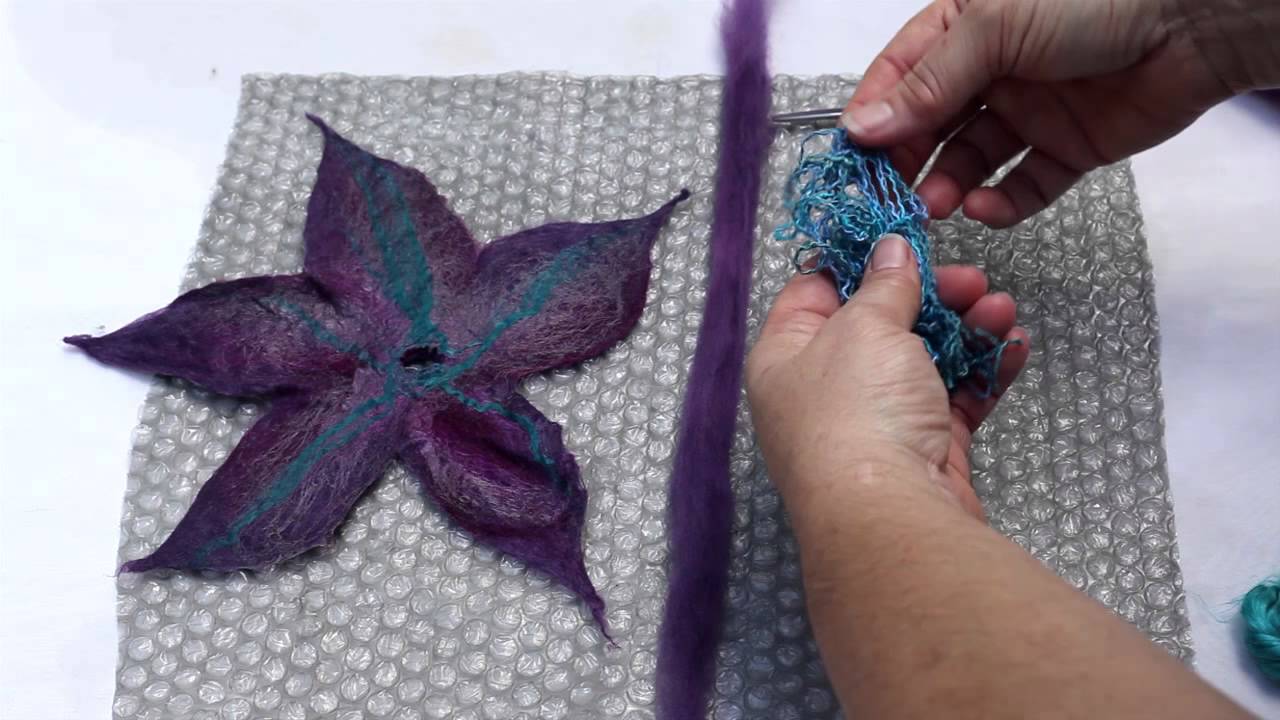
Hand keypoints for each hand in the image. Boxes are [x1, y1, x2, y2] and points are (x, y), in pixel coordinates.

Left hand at [746, 235, 1028, 519]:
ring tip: (1002, 309)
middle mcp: (824, 391)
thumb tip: (888, 250)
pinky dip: (983, 371)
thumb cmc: (857, 413)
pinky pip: (954, 399)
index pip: (814, 292)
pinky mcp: (922, 451)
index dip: (858, 262)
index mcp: (786, 357)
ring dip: (966, 329)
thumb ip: (884, 285)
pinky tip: (1013, 346)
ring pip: (924, 360)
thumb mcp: (865, 327)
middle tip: (971, 279)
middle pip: (879, 325)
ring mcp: (875, 423)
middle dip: (931, 297)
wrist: (892, 516)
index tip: (902, 240)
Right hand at [841, 0, 1260, 227]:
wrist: (1195, 22)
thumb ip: (929, 83)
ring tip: (937, 206)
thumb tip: (864, 128)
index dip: (875, 115)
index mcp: (963, 28)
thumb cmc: (1092, 1)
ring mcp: (1028, 112)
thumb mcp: (994, 28)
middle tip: (891, 196)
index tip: (854, 156)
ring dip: (948, 186)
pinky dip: (1002, 203)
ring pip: (971, 162)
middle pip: (931, 126)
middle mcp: (990, 71)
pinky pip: (1023, 186)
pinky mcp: (1066, 149)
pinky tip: (986, 209)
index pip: (900, 76)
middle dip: (907, 162)